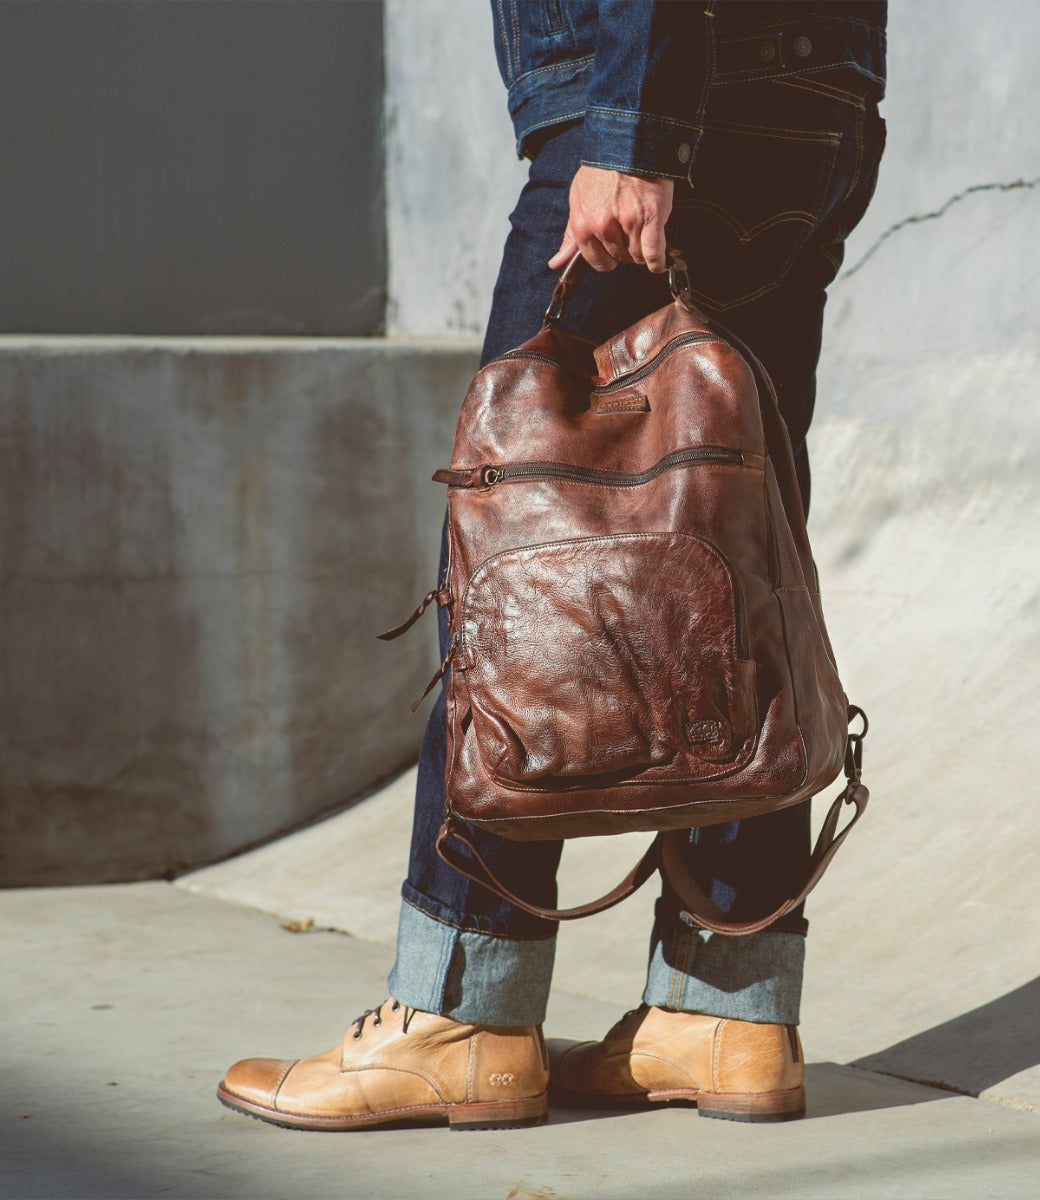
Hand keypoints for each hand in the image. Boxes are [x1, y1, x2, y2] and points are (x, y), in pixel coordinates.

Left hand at [548, 165, 673, 273]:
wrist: (627, 143)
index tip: (614, 249)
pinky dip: (657, 261)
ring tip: (642, 235)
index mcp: (583, 225)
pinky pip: (653, 253)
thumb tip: (556, 264)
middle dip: (625, 252)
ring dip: (641, 253)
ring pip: (637, 257)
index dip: (608, 259)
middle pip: (620, 259)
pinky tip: (657, 262)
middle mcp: (603, 227)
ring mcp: (629, 222)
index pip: (598, 262)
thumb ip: (570, 236)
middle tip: (630, 234)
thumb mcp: (577, 200)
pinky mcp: (651, 217)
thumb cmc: (602, 171)